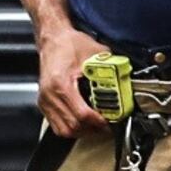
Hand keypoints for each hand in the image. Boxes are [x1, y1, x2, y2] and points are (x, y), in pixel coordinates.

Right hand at [36, 22, 107, 136]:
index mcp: (61, 84)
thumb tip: (126, 81)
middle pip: (72, 126)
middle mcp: (49, 95)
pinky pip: (56, 124)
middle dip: (93, 129)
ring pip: (63, 130)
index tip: (111, 121)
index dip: (99, 122)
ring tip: (97, 126)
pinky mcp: (44, 102)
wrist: (53, 38)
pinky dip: (71, 127)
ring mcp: (45, 100)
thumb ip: (110, 70)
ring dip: (82, 131)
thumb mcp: (95, 54)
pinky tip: (83, 122)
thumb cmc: (69, 44)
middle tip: (107, 125)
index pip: (82, 114)